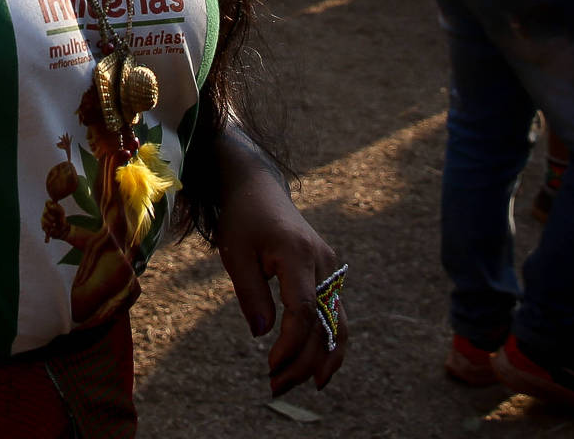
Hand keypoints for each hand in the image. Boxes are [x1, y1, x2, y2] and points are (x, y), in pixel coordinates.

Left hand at [218, 165, 346, 395]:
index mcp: (297, 254)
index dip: (291, 344)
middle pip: (326, 323)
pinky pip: (335, 313)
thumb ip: (250, 294)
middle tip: (277, 386)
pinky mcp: (329, 273)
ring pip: (339, 322)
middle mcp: (322, 262)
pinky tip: (314, 366)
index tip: (271, 367)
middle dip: (304, 361)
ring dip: (322, 358)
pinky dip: (327, 341)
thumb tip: (263, 335)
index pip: (304, 310)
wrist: (258, 187)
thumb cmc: (241, 219)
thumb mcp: (235, 253)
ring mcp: (330, 267)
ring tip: (301, 385)